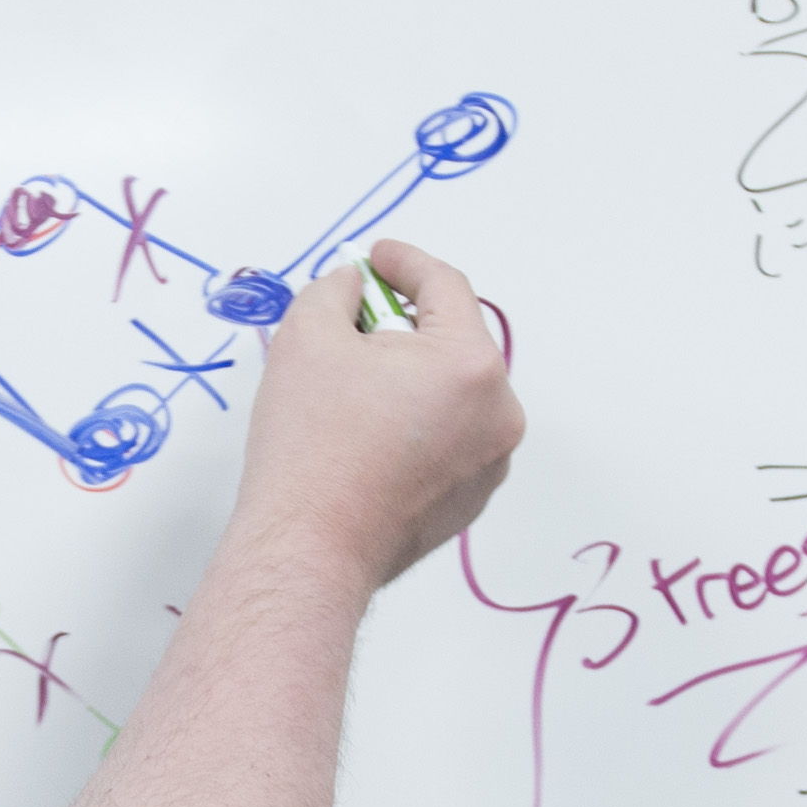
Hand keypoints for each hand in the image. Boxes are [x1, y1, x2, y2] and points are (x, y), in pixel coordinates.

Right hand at [222, 241, 518, 596]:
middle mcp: (499, 413)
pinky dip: (418, 423)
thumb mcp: (308, 337)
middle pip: (454, 341)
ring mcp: (491, 462)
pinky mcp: (471, 498)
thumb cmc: (311, 448)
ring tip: (353, 389)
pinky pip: (451, 438)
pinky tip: (368, 437)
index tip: (374, 258)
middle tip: (352, 324)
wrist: (309, 548)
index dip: (404, 263)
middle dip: (403, 325)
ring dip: (411, 377)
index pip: (445, 287)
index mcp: (471, 364)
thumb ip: (336, 289)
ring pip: (453, 393)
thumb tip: (352, 285)